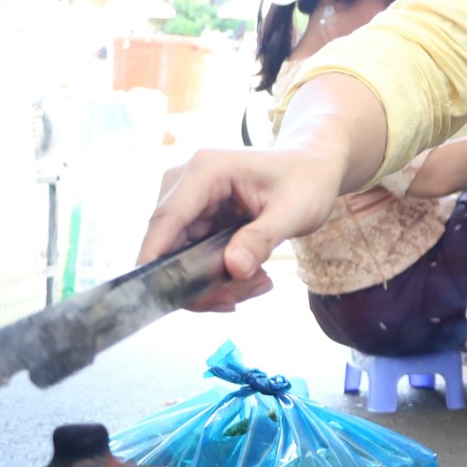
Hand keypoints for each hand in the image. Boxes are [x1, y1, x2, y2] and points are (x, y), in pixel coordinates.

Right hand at [136, 146, 346, 310]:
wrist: (311, 169)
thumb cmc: (306, 181)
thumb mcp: (293, 211)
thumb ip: (262, 239)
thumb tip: (233, 269)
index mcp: (205, 171)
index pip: (166, 219)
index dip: (155, 257)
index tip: (158, 295)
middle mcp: (186, 183)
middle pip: (169, 245)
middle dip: (200, 281)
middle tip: (241, 297)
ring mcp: (188, 202)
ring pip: (180, 257)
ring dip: (214, 282)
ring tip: (259, 283)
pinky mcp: (195, 219)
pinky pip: (193, 257)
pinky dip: (218, 275)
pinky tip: (252, 277)